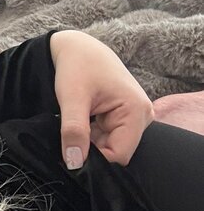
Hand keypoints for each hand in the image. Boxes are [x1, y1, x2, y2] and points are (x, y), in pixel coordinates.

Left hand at [49, 30, 154, 168]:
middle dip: (91, 153)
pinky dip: (91, 139)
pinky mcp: (125, 118)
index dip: (95, 162)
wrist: (78, 48)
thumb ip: (74, 131)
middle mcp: (142, 116)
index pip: (119, 155)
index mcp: (136, 111)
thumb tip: (74, 163)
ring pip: (110, 147)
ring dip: (90, 146)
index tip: (70, 158)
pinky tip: (80, 128)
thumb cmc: (77, 66)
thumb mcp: (71, 98)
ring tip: (73, 131)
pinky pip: (108, 139)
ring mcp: (135, 118)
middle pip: (116, 153)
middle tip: (67, 143)